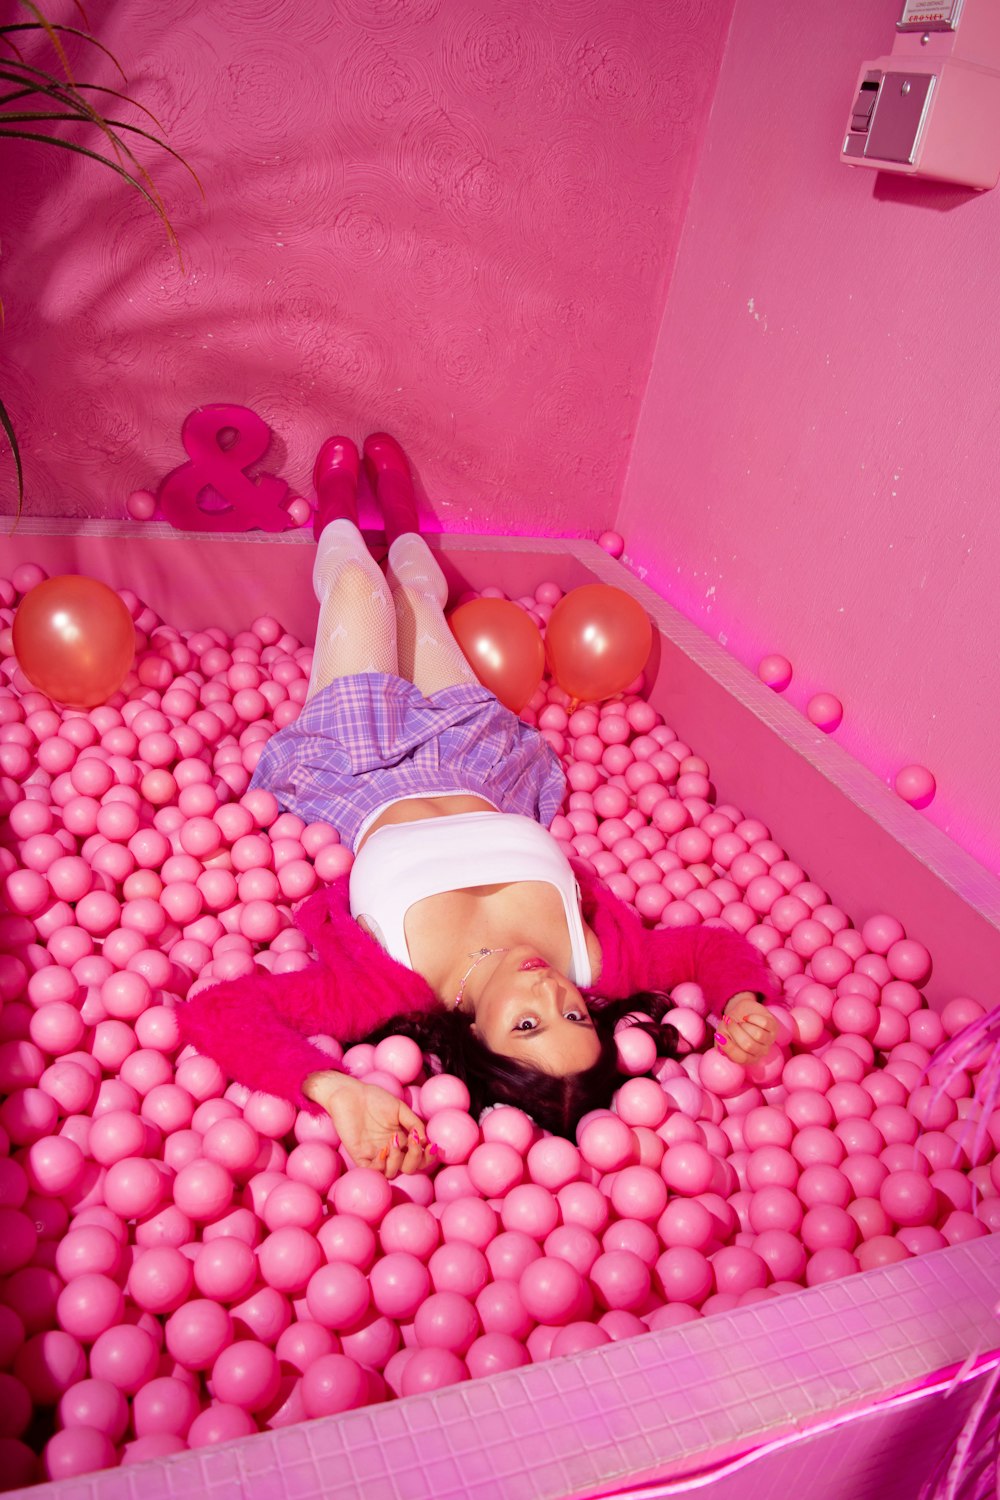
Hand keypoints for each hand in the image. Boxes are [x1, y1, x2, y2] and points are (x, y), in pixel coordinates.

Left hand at [303, 1071, 433, 1178]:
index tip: (432, 1146)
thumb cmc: (375, 1099)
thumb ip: (414, 1123)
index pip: (419, 1158)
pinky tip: (383, 1150)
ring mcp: (376, 1154)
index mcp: (402, 1139)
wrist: (349, 1094)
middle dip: (416, 1159)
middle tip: (413, 1141)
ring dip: (398, 1160)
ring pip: (392, 1173)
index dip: (428, 1157)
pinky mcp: (360, 1156)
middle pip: (409, 1169)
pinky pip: (373, 1171)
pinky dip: (381, 1165)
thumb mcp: (399, 1108)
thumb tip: (426, 1141)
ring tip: (394, 1140)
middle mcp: (391, 1150)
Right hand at [719, 993, 777, 1064]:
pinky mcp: (774, 1027)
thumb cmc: (731, 1026)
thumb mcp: (722, 1034)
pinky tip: (748, 1017)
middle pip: (749, 1045)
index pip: (741, 1058)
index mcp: (747, 1058)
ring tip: (740, 1021)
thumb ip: (721, 1041)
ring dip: (744, 1024)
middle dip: (735, 1031)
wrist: (741, 1011)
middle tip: (729, 1022)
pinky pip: (764, 1023)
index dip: (730, 1048)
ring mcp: (769, 1040)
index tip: (719, 1035)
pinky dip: (752, 1017)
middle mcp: (760, 1052)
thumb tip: (722, 1042)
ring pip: (758, 1035)